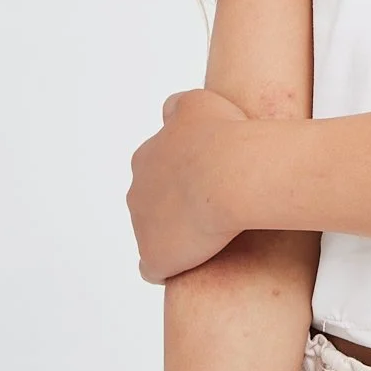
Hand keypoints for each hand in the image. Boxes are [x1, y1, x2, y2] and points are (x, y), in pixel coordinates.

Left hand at [126, 88, 248, 283]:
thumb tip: (170, 113)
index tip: (210, 177)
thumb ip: (176, 107)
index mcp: (145, 158)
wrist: (233, 173)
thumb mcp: (197, 102)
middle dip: (177, 205)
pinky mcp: (156, 257)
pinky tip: (196, 262)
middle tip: (216, 204)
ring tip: (213, 234)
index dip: (183, 175)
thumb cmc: (222, 133)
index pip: (156, 169)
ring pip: (155, 235)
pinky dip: (172, 266)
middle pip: (152, 203)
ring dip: (177, 235)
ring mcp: (143, 227)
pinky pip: (156, 268)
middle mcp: (137, 191)